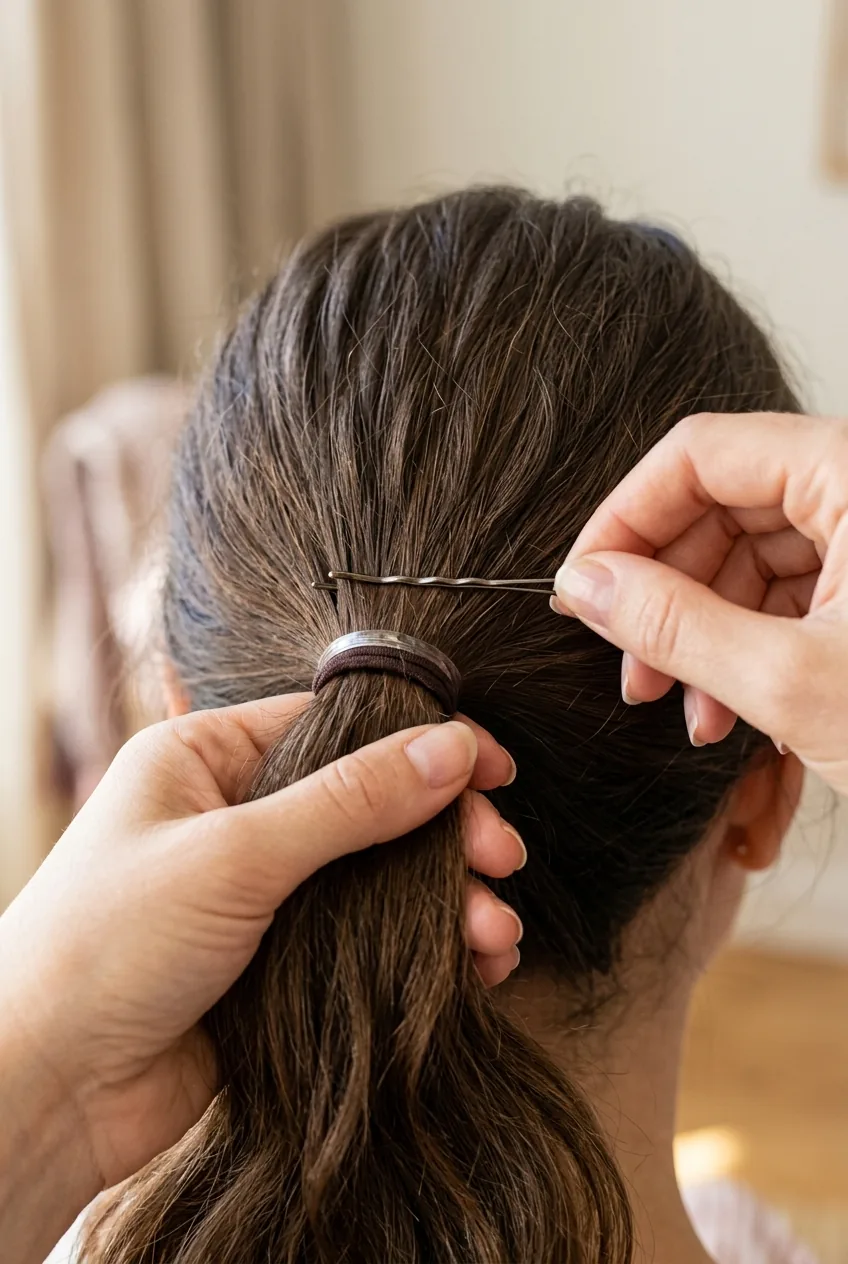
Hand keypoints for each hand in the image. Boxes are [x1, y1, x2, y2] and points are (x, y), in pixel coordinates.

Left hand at [0, 700, 520, 1259]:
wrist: (46, 1090)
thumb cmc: (105, 946)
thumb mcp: (234, 854)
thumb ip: (349, 802)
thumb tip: (449, 748)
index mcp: (206, 759)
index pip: (336, 725)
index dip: (421, 742)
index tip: (494, 767)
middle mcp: (236, 818)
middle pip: (370, 803)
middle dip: (443, 832)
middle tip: (500, 856)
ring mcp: (260, 895)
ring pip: (379, 878)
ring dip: (445, 901)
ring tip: (494, 932)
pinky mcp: (279, 966)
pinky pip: (370, 941)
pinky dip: (424, 953)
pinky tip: (473, 969)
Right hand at [552, 412, 847, 795]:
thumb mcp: (795, 683)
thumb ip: (676, 624)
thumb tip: (587, 585)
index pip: (701, 454)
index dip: (625, 517)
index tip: (582, 587)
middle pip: (720, 508)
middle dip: (662, 593)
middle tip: (630, 668)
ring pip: (748, 559)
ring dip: (698, 636)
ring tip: (684, 713)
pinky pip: (786, 597)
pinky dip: (744, 652)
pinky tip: (727, 717)